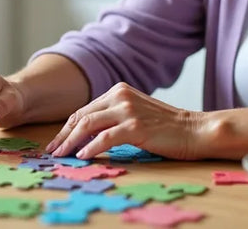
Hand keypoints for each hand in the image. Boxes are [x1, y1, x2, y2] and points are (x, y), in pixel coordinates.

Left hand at [44, 82, 203, 160]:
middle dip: (64, 135)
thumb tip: (86, 134)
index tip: (57, 142)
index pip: (84, 110)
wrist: (195, 130)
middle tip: (53, 151)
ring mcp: (127, 110)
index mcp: (118, 91)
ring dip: (71, 142)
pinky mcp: (135, 127)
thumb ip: (114, 116)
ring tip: (62, 156)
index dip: (68, 127)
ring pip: (88, 125)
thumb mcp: (136, 113)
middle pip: (81, 116)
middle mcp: (120, 96)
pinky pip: (104, 138)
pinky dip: (90, 147)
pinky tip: (82, 156)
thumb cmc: (166, 127)